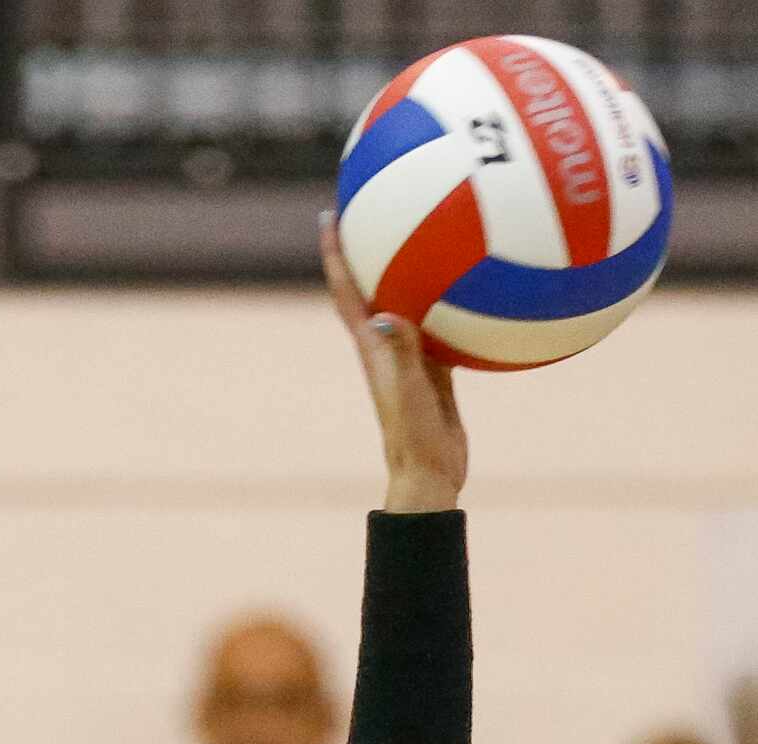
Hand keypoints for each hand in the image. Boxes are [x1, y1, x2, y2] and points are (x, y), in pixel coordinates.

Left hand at [320, 211, 466, 512]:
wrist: (429, 473)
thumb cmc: (412, 438)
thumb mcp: (407, 393)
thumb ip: (399, 355)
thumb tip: (384, 316)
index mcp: (372, 346)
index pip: (347, 290)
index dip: (336, 252)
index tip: (330, 213)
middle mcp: (386, 344)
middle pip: (372, 282)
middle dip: (368, 243)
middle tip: (372, 202)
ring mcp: (411, 355)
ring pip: (408, 297)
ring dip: (412, 265)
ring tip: (426, 226)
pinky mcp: (435, 366)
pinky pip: (443, 321)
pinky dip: (455, 296)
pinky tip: (480, 278)